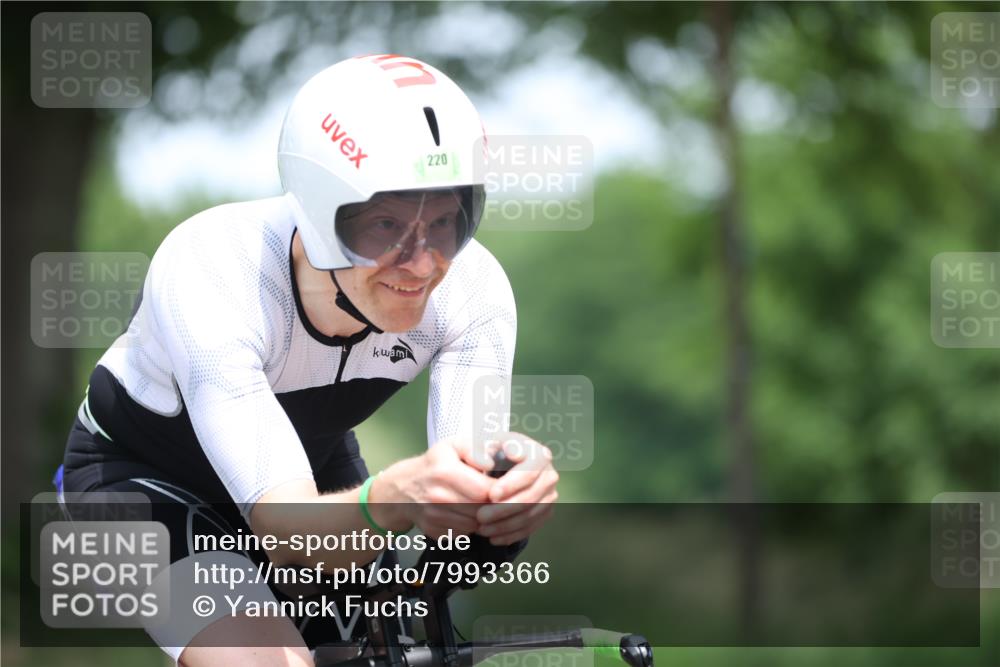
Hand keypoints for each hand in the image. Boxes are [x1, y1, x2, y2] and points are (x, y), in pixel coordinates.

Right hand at [370, 436, 493, 537]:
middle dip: (491, 505)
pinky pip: (463, 534)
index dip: (499, 490)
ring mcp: (434, 517)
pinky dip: (467, 526)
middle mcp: (438, 497)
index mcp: (446, 472)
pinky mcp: (434, 531)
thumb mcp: (453, 445)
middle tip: (492, 496)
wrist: (402, 488)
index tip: (501, 486)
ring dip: (480, 517)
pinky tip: (463, 513)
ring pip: (474, 525)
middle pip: (481, 509)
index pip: (486, 490)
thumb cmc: (434, 464)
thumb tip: (491, 464)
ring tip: (476, 503)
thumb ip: (475, 449)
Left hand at [475, 434, 558, 544]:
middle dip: (504, 509)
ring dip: (505, 525)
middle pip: (530, 497)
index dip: (510, 485)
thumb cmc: (490, 453)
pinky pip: (531, 527)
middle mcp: (549, 474)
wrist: (500, 464)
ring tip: (482, 529)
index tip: (491, 495)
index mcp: (538, 454)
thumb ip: (484, 449)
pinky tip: (493, 538)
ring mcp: (550, 494)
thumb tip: (491, 462)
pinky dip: (511, 534)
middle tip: (481, 516)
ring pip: (530, 515)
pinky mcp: (546, 511)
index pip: (528, 472)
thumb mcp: (484, 443)